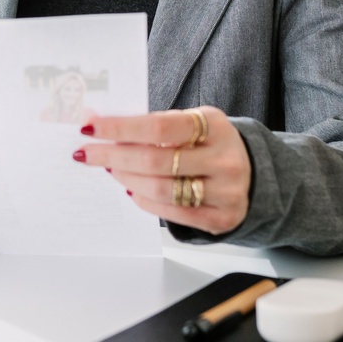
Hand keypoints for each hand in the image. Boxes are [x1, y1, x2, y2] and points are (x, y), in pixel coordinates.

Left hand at [76, 106, 250, 235]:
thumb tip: (102, 128)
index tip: (90, 127)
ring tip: (110, 169)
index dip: (121, 128)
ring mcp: (226, 191)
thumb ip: (156, 126)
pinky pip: (172, 214)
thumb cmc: (210, 144)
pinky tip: (131, 189)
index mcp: (214, 126)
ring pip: (161, 189)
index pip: (159, 127)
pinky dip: (145, 201)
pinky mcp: (221, 218)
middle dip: (113, 157)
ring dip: (126, 179)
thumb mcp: (193, 123)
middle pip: (155, 161)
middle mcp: (224, 159)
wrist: (255, 173)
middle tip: (88, 153)